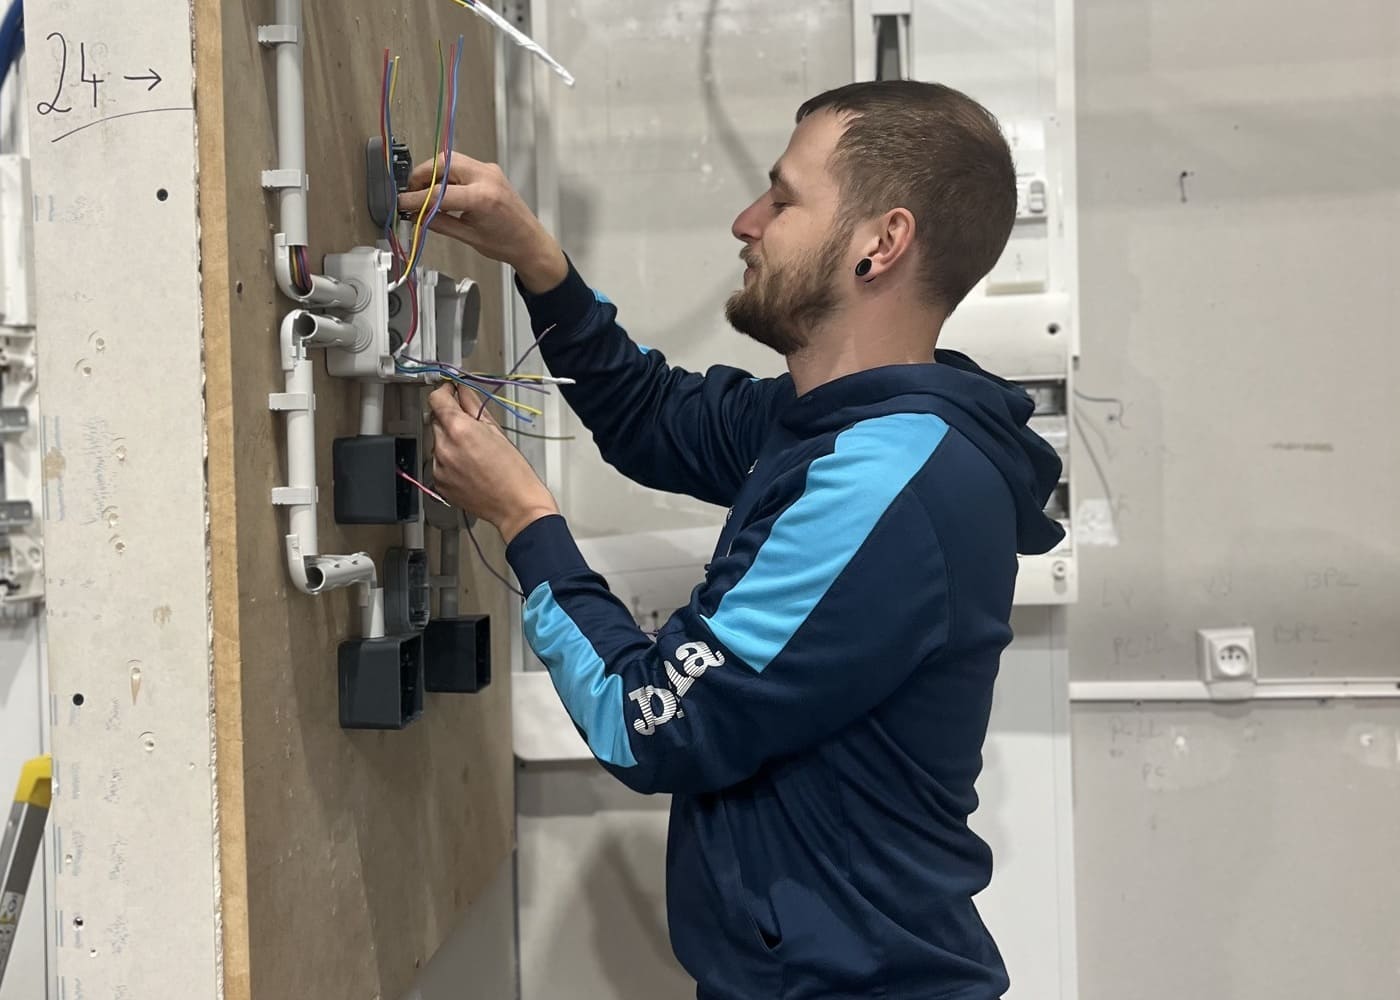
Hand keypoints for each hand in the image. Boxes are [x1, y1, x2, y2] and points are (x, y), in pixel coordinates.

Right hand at [398, 152, 568, 293]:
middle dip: (421, 176)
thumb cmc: (508, 243)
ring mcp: (490, 171)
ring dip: (433, 174)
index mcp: (484, 197)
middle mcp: (487, 178)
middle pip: (443, 163)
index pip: (439, 192)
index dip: (416, 198)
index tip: (402, 203)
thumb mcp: (468, 237)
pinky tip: (442, 192)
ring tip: (424, 194)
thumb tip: (417, 215)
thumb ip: (439, 223)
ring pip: (451, 160)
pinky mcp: (490, 171)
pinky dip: (447, 176)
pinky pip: (461, 166)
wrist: (531, 243)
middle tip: (411, 194)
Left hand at [427, 383, 558, 543]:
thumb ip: (473, 406)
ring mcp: (438, 467)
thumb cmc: (513, 472)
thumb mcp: (496, 430)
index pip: (436, 399)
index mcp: (459, 429)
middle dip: (450, 418)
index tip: (451, 392)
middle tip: (471, 427)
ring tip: (474, 453)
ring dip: (449, 440)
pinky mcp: (438, 482)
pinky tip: (468, 467)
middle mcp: (443, 447)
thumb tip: (462, 390)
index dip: (444, 392)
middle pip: (435, 419)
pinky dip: (449, 460)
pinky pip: (438, 462)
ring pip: (436, 441)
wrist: (515, 506)